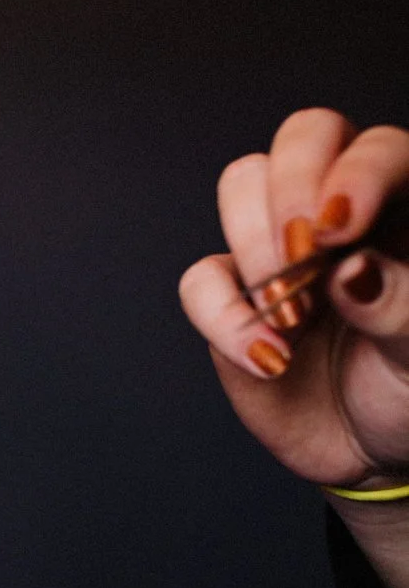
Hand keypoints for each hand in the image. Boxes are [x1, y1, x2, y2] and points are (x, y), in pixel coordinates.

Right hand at [180, 109, 408, 489]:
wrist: (371, 451)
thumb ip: (400, 309)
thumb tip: (351, 272)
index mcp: (402, 210)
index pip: (378, 148)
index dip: (355, 172)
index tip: (337, 228)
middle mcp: (339, 216)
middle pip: (304, 136)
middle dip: (292, 186)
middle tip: (301, 255)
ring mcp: (279, 250)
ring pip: (241, 184)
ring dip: (255, 245)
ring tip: (292, 316)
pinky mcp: (230, 297)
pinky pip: (198, 280)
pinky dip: (223, 317)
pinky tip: (268, 359)